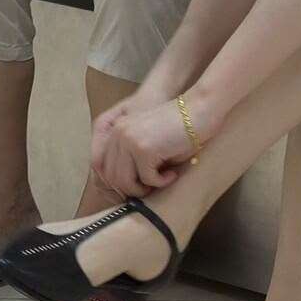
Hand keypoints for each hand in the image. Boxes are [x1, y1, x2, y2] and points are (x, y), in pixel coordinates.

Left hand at [90, 92, 220, 197]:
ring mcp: (128, 141)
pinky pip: (147, 179)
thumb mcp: (148, 141)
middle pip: (110, 177)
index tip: (137, 188)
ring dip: (144, 189)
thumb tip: (124, 189)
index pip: (100, 166)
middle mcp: (117, 135)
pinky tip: (173, 174)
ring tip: (161, 181)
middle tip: (151, 189)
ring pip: (125, 182)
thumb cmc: (180, 128)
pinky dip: (161, 182)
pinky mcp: (143, 149)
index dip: (117, 183)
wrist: (199, 111)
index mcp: (115, 131)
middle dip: (131, 189)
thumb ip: (132, 158)